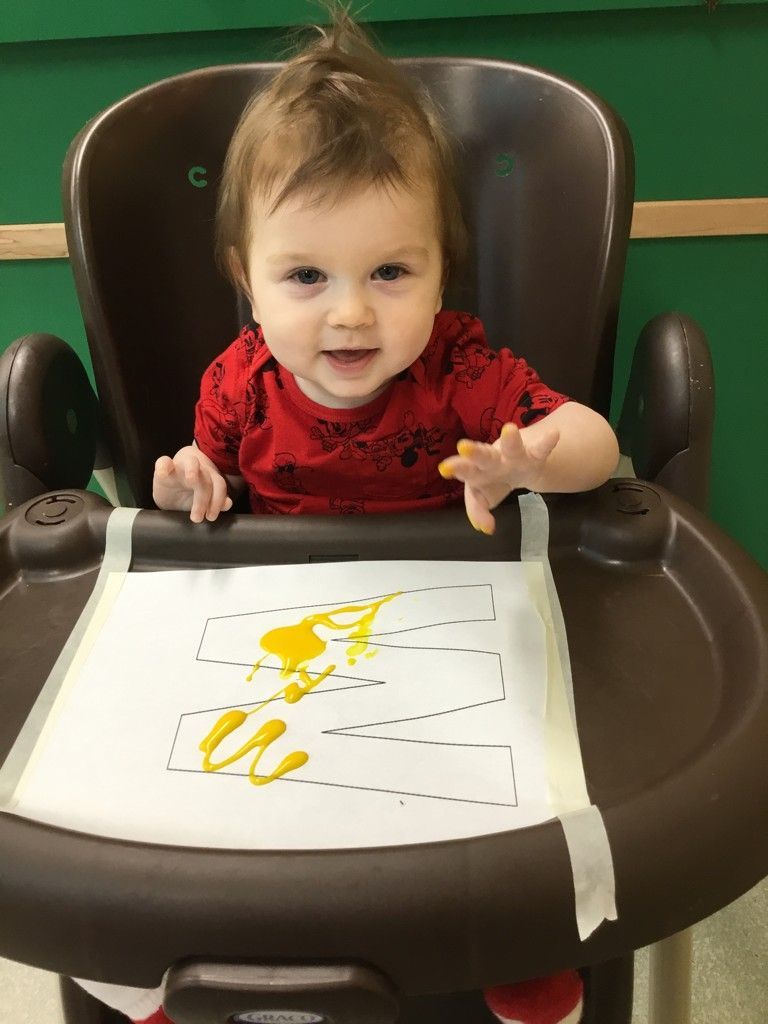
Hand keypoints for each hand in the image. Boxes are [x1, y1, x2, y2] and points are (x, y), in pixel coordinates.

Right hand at [153, 445, 232, 522]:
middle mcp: (198, 470)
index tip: (210, 517)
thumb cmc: (189, 495)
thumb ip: (216, 502)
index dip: (217, 500)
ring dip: (193, 470)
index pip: (219, 485)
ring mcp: (181, 466)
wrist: (170, 487)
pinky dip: (163, 465)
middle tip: (197, 517)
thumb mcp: (203, 501)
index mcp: (210, 478)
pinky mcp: (164, 467)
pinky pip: (164, 461)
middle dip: (203, 498)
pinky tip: (163, 473)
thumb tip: (227, 504)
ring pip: (192, 462)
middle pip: (206, 478)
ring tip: (191, 480)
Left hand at [438, 422, 558, 534]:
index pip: (467, 474)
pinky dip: (546, 443)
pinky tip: (554, 435)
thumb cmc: (493, 481)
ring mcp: (514, 456)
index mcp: (477, 471)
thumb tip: (486, 529)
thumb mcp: (483, 497)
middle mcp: (493, 460)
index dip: (457, 471)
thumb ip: (478, 512)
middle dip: (474, 453)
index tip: (444, 469)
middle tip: (463, 446)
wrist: (518, 466)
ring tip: (510, 430)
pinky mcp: (534, 455)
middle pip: (483, 456)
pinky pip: (541, 449)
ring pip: (511, 447)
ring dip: (511, 440)